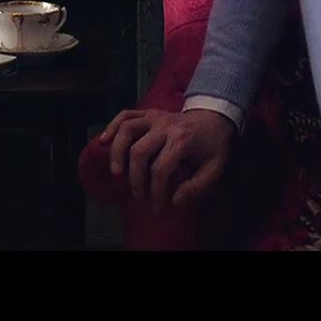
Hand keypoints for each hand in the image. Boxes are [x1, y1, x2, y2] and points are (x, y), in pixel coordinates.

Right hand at [98, 108, 234, 212]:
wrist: (216, 117)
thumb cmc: (214, 146)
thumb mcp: (215, 169)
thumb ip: (196, 188)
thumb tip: (174, 201)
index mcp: (183, 140)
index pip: (160, 169)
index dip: (156, 192)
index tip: (158, 207)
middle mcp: (165, 125)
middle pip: (139, 151)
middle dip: (135, 178)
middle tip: (139, 196)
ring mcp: (155, 116)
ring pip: (127, 130)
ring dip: (117, 153)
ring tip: (116, 174)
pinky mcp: (148, 112)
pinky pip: (125, 115)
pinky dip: (112, 126)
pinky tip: (104, 141)